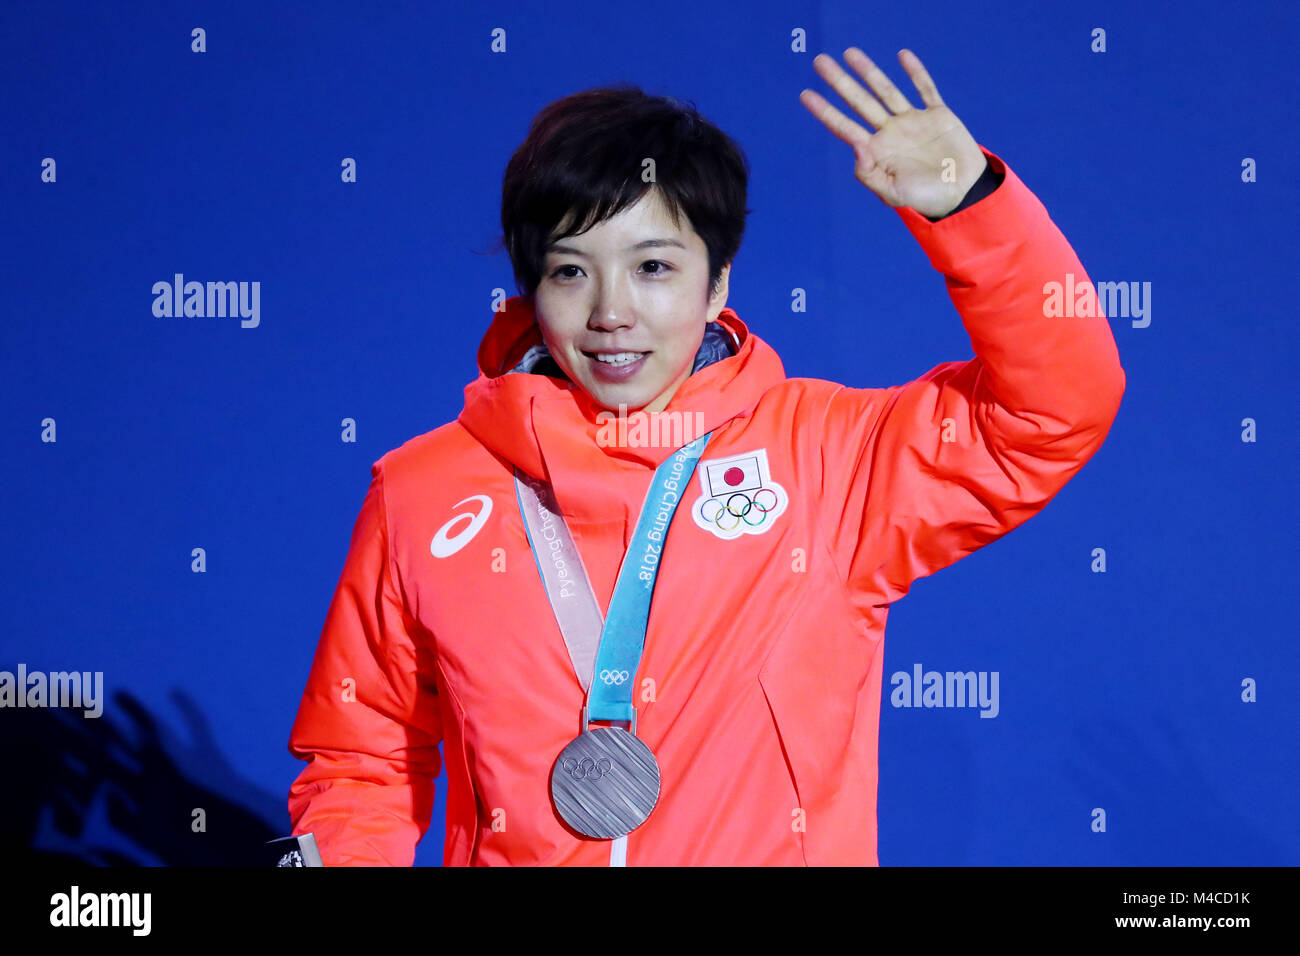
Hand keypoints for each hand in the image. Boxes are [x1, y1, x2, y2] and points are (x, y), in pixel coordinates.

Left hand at [800, 48, 986, 219]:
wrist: (962, 195)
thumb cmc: (925, 199)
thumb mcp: (892, 193)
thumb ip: (870, 173)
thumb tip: (856, 145)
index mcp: (877, 152)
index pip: (844, 127)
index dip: (825, 111)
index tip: (805, 95)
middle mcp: (890, 133)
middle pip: (860, 102)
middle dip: (840, 82)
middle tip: (819, 62)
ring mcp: (913, 122)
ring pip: (887, 91)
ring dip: (869, 72)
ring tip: (850, 53)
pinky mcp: (937, 115)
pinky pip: (925, 89)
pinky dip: (915, 73)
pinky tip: (902, 56)